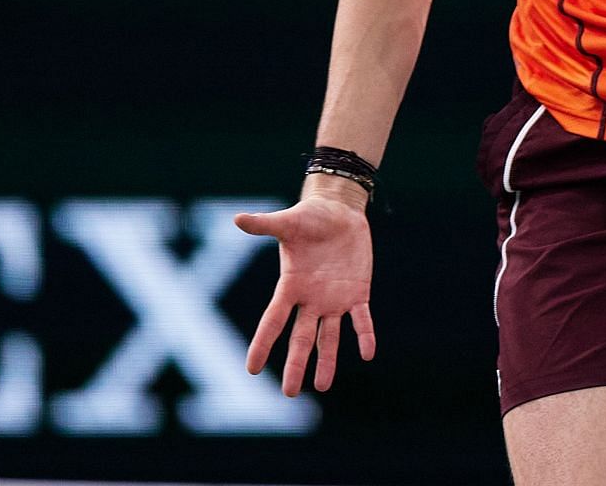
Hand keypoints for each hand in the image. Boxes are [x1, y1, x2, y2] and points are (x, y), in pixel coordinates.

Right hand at [234, 186, 376, 395]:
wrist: (339, 212)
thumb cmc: (309, 217)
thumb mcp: (288, 222)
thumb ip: (265, 225)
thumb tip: (237, 218)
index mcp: (290, 286)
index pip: (273, 321)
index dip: (263, 344)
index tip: (252, 369)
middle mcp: (310, 299)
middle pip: (300, 337)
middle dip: (296, 364)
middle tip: (290, 394)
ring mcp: (334, 299)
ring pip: (329, 336)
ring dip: (327, 360)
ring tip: (323, 387)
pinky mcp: (358, 292)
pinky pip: (362, 319)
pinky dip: (365, 335)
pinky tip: (368, 354)